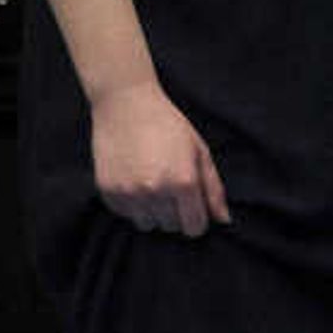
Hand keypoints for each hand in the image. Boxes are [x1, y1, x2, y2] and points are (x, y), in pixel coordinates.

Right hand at [92, 80, 228, 236]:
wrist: (125, 104)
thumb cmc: (168, 125)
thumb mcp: (199, 151)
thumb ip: (214, 189)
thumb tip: (224, 220)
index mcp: (183, 182)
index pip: (195, 228)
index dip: (197, 218)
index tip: (192, 205)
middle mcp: (155, 192)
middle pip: (172, 227)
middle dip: (175, 213)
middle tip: (169, 184)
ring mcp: (129, 193)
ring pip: (148, 224)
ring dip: (153, 211)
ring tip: (151, 182)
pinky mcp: (108, 192)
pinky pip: (126, 214)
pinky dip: (132, 204)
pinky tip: (133, 178)